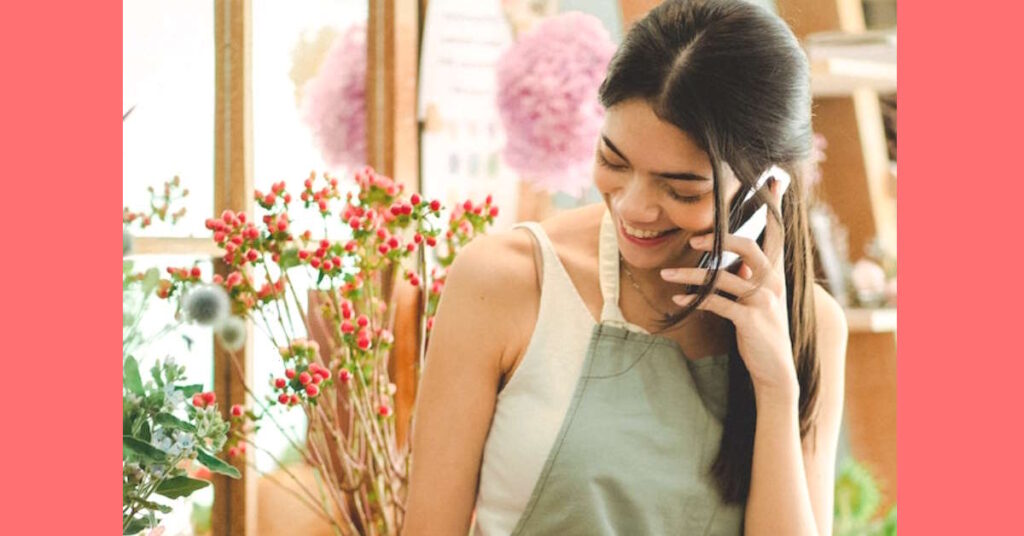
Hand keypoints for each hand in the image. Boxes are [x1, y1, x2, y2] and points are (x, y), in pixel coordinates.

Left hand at [660, 180, 797, 403]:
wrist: (775, 370)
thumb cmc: (762, 330)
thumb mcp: (760, 298)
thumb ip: (750, 277)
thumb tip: (735, 260)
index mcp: (775, 273)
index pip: (777, 233)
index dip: (774, 206)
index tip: (772, 179)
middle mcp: (773, 283)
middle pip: (751, 248)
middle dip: (721, 240)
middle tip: (692, 241)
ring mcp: (763, 301)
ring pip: (724, 278)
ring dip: (691, 275)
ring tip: (667, 275)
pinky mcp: (750, 320)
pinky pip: (717, 304)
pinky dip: (695, 300)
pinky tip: (678, 300)